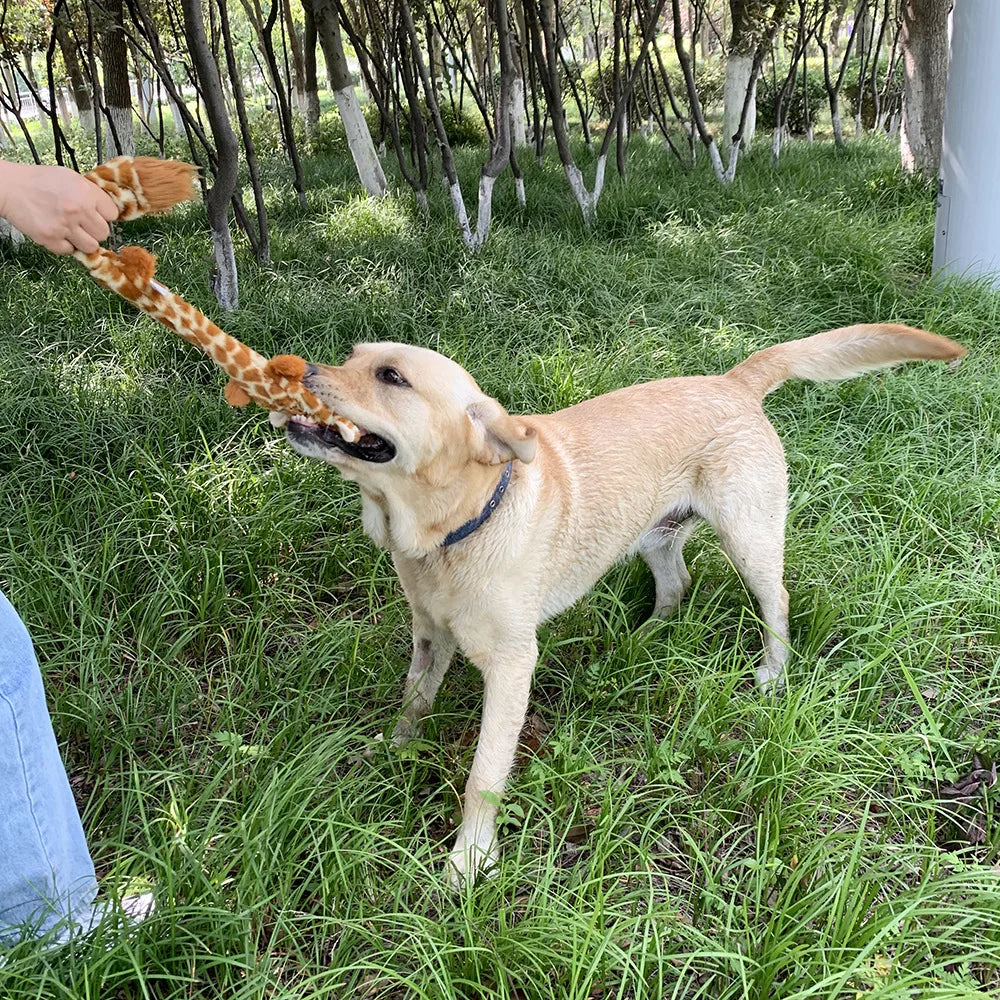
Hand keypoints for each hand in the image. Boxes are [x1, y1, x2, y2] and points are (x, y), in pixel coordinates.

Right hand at [0, 160, 118, 253]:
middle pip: (104, 233)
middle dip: (95, 230)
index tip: (98, 215)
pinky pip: (69, 251)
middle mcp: (78, 211)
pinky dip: (65, 245)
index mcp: (86, 193)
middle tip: (83, 223)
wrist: (10, 187)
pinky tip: (58, 232)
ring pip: (91, 246)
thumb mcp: (70, 177)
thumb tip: (106, 208)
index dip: (105, 215)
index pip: (112, 214)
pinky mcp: (51, 239)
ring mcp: (65, 227)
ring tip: (72, 230)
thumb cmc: (39, 180)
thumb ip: (90, 192)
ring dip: (83, 241)